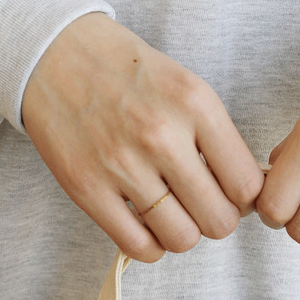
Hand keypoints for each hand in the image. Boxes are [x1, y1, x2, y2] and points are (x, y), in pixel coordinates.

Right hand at [22, 12, 263, 261]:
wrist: (52, 52)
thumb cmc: (127, 73)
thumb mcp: (186, 86)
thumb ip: (218, 137)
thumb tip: (247, 195)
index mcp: (195, 105)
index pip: (246, 185)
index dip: (244, 199)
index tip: (231, 193)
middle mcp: (161, 135)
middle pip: (219, 220)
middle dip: (216, 219)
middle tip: (200, 205)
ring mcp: (122, 164)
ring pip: (182, 239)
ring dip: (183, 233)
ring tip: (172, 212)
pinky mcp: (87, 188)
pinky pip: (138, 246)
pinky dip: (150, 246)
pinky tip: (147, 225)